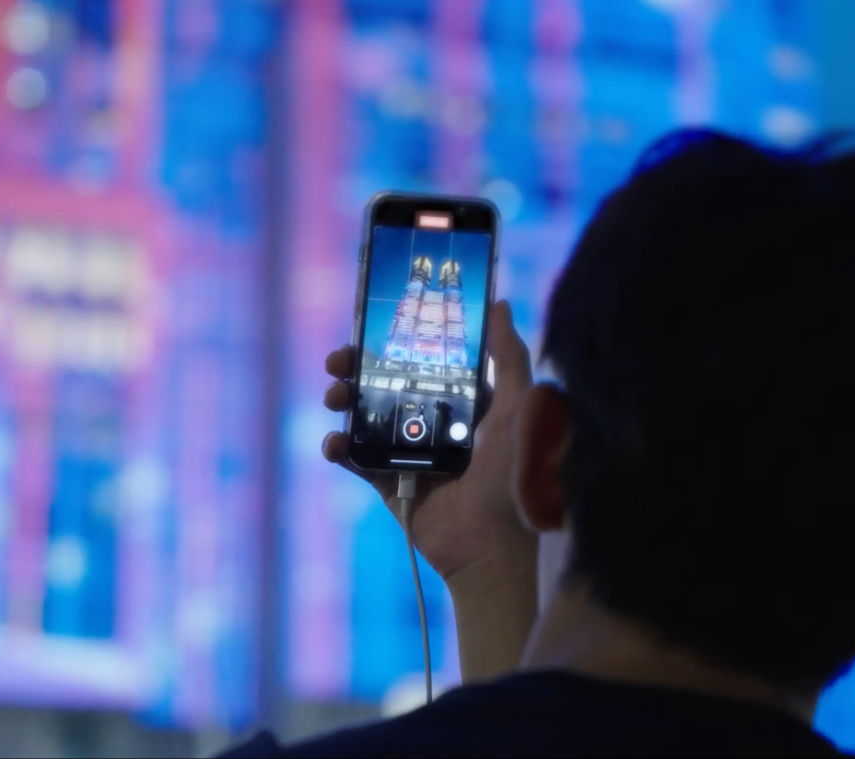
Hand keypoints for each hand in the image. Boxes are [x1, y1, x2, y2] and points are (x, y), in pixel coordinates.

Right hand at [321, 300, 535, 582]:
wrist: (492, 546)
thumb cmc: (513, 476)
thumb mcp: (520, 408)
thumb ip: (510, 358)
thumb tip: (500, 304)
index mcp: (466, 402)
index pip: (426, 361)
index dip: (399, 341)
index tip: (374, 322)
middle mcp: (435, 422)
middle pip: (387, 383)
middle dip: (358, 368)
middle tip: (339, 359)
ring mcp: (409, 452)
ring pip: (366, 416)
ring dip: (344, 401)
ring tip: (334, 396)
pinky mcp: (389, 482)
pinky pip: (356, 459)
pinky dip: (339, 447)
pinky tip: (335, 442)